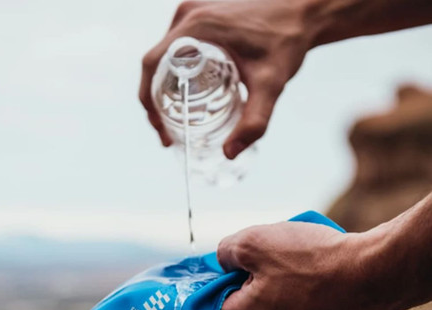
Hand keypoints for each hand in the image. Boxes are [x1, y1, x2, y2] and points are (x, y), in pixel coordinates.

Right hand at [139, 0, 314, 157]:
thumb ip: (254, 122)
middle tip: (168, 131)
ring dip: (164, 87)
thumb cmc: (287, 40)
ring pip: (165, 56)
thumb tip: (229, 153)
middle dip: (156, 101)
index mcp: (196, 27)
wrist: (304, 11)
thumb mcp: (270, 85)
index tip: (161, 129)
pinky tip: (188, 94)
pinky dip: (175, 72)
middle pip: (155, 63)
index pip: (152, 65)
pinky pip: (177, 47)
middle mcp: (188, 15)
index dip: (148, 101)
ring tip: (176, 118)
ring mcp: (193, 12)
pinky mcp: (202, 15)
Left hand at [205, 220, 388, 309]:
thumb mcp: (254, 241)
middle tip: (240, 257)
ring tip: (274, 260)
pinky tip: (293, 270)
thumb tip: (222, 260)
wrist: (374, 276)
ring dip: (253, 284)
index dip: (192, 291)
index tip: (195, 272)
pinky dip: (275, 291)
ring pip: (250, 309)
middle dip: (226, 283)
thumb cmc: (313, 261)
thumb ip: (224, 251)